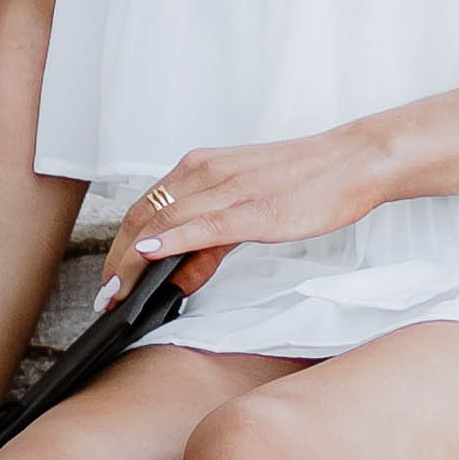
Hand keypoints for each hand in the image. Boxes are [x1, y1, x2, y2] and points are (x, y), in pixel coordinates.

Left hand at [98, 128, 382, 309]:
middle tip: (106, 296)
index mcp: (202, 167)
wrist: (353, 163)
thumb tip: (180, 274)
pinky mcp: (251, 208)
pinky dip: (168, 241)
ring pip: (162, 223)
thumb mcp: (248, 209)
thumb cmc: (306, 183)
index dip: (119, 245)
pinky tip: (149, 257)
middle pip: (142, 216)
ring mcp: (227, 188)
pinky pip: (200, 225)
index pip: (144, 207)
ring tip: (117, 295)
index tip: (110, 277)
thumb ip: (210, 241)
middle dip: (117, 260)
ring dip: (131, 262)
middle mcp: (206, 171)